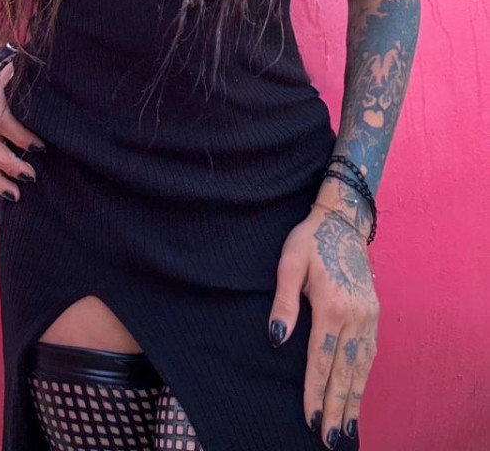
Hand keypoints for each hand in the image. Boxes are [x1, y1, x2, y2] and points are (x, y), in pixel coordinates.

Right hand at [0, 59, 46, 201]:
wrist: (16, 74)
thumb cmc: (36, 81)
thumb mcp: (40, 81)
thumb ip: (47, 92)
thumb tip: (66, 116)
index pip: (1, 119)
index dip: (20, 136)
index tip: (41, 149)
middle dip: (10, 164)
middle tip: (33, 177)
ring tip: (16, 195)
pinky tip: (8, 193)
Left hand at [267, 203, 378, 446]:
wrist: (343, 222)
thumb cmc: (310, 241)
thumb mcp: (290, 263)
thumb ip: (284, 302)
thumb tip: (277, 338)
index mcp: (332, 306)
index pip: (321, 360)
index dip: (315, 392)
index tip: (310, 419)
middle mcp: (355, 316)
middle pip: (345, 372)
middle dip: (337, 408)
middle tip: (331, 439)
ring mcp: (368, 316)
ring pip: (362, 368)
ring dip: (354, 400)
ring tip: (347, 429)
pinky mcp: (374, 314)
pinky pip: (370, 355)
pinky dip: (364, 380)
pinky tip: (358, 396)